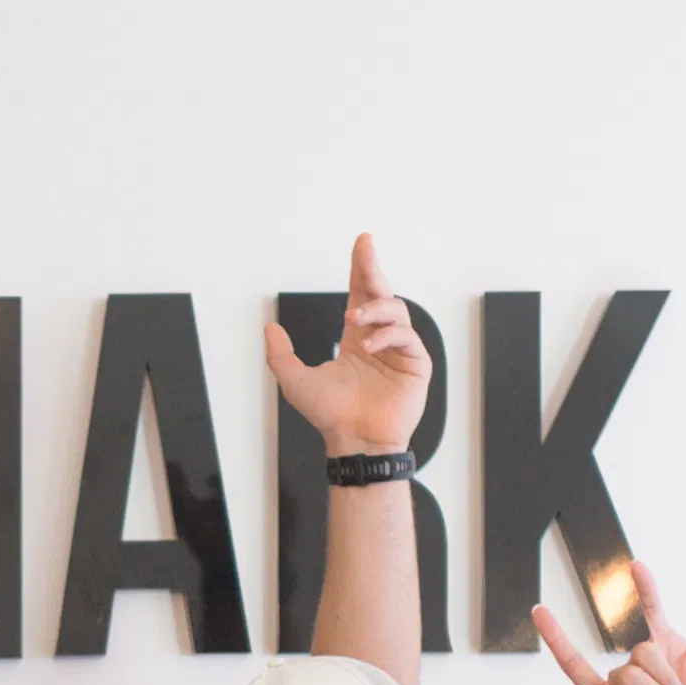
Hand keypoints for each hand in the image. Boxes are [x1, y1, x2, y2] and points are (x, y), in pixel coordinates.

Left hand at [262, 232, 430, 462]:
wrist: (353, 442)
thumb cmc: (329, 416)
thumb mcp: (295, 381)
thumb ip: (281, 355)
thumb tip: (269, 328)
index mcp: (357, 337)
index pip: (361, 293)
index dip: (361, 268)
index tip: (363, 242)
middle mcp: (379, 339)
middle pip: (381, 292)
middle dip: (372, 268)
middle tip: (365, 249)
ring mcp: (400, 351)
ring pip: (396, 311)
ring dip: (375, 309)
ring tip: (353, 320)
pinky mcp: (416, 365)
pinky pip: (407, 337)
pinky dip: (387, 335)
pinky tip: (367, 345)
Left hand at [530, 559, 685, 684]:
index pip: (576, 668)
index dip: (559, 641)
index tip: (538, 612)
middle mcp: (624, 681)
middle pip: (622, 671)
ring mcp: (647, 659)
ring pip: (643, 654)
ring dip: (668, 680)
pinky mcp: (671, 643)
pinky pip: (654, 612)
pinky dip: (646, 590)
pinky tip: (636, 566)